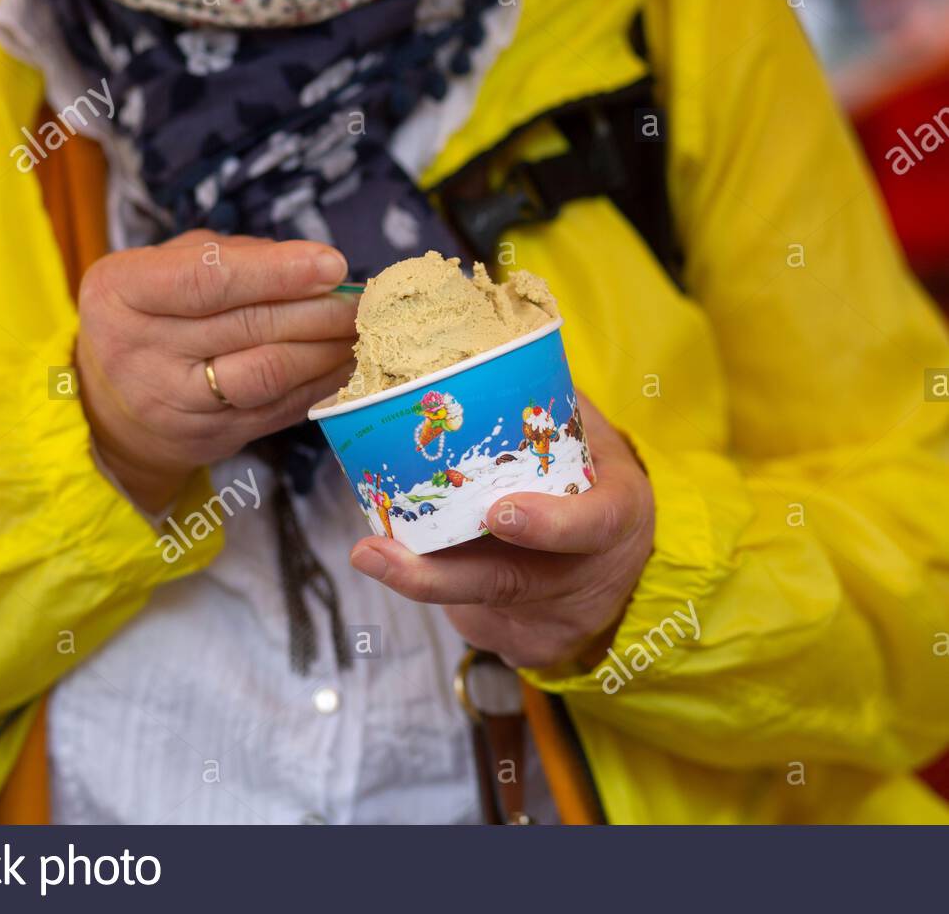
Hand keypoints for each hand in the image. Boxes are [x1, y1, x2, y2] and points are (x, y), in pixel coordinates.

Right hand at [75, 231, 356, 511]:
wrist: (108, 409)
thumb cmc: (147, 317)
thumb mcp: (160, 268)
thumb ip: (226, 255)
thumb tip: (312, 266)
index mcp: (122, 294)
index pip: (206, 280)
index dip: (275, 272)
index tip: (331, 264)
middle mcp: (141, 352)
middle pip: (247, 326)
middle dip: (317, 310)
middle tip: (363, 299)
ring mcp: (175, 403)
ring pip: (268, 373)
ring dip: (326, 349)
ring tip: (362, 328)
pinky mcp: (211, 437)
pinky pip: (279, 408)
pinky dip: (321, 383)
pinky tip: (346, 362)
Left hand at [348, 394, 653, 669]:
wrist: (623, 561)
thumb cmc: (596, 480)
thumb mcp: (595, 437)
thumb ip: (548, 405)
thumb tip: (476, 350)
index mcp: (617, 515)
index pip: (594, 525)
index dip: (550, 524)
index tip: (500, 514)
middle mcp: (587, 576)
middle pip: (510, 584)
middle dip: (435, 575)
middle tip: (374, 552)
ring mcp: (557, 619)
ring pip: (476, 607)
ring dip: (417, 579)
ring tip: (370, 553)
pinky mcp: (527, 643)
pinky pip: (471, 615)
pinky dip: (437, 584)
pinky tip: (404, 562)